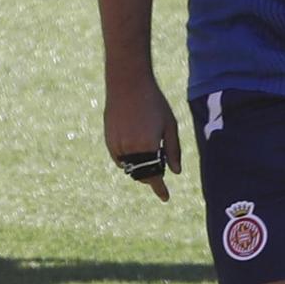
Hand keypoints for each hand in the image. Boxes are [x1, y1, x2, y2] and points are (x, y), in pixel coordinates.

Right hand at [104, 78, 181, 201]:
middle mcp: (130, 149)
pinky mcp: (108, 141)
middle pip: (141, 174)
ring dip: (140, 167)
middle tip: (161, 166)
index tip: (165, 198)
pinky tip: (136, 144)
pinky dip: (128, 159)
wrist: (127, 85)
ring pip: (129, 168)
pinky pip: (120, 159)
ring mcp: (117, 146)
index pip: (154, 176)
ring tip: (148, 148)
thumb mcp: (170, 125)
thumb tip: (176, 172)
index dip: (160, 189)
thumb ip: (173, 150)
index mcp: (148, 146)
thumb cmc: (154, 103)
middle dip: (151, 175)